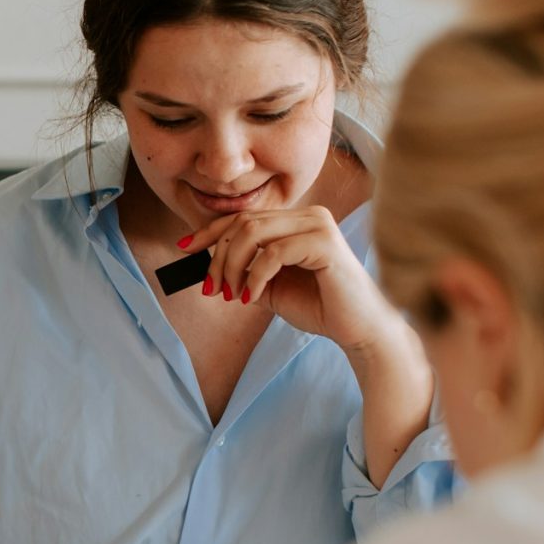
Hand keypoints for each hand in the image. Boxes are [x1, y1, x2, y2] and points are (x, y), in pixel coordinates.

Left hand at [178, 207, 397, 352]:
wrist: (358, 328)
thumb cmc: (320, 306)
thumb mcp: (271, 288)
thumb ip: (245, 273)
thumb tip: (210, 269)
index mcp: (295, 221)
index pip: (243, 216)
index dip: (210, 231)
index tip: (185, 249)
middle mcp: (308, 215)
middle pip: (243, 223)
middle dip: (219, 256)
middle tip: (213, 289)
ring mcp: (318, 224)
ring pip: (253, 232)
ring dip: (232, 266)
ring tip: (232, 295)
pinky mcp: (324, 242)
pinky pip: (273, 253)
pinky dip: (254, 276)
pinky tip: (252, 297)